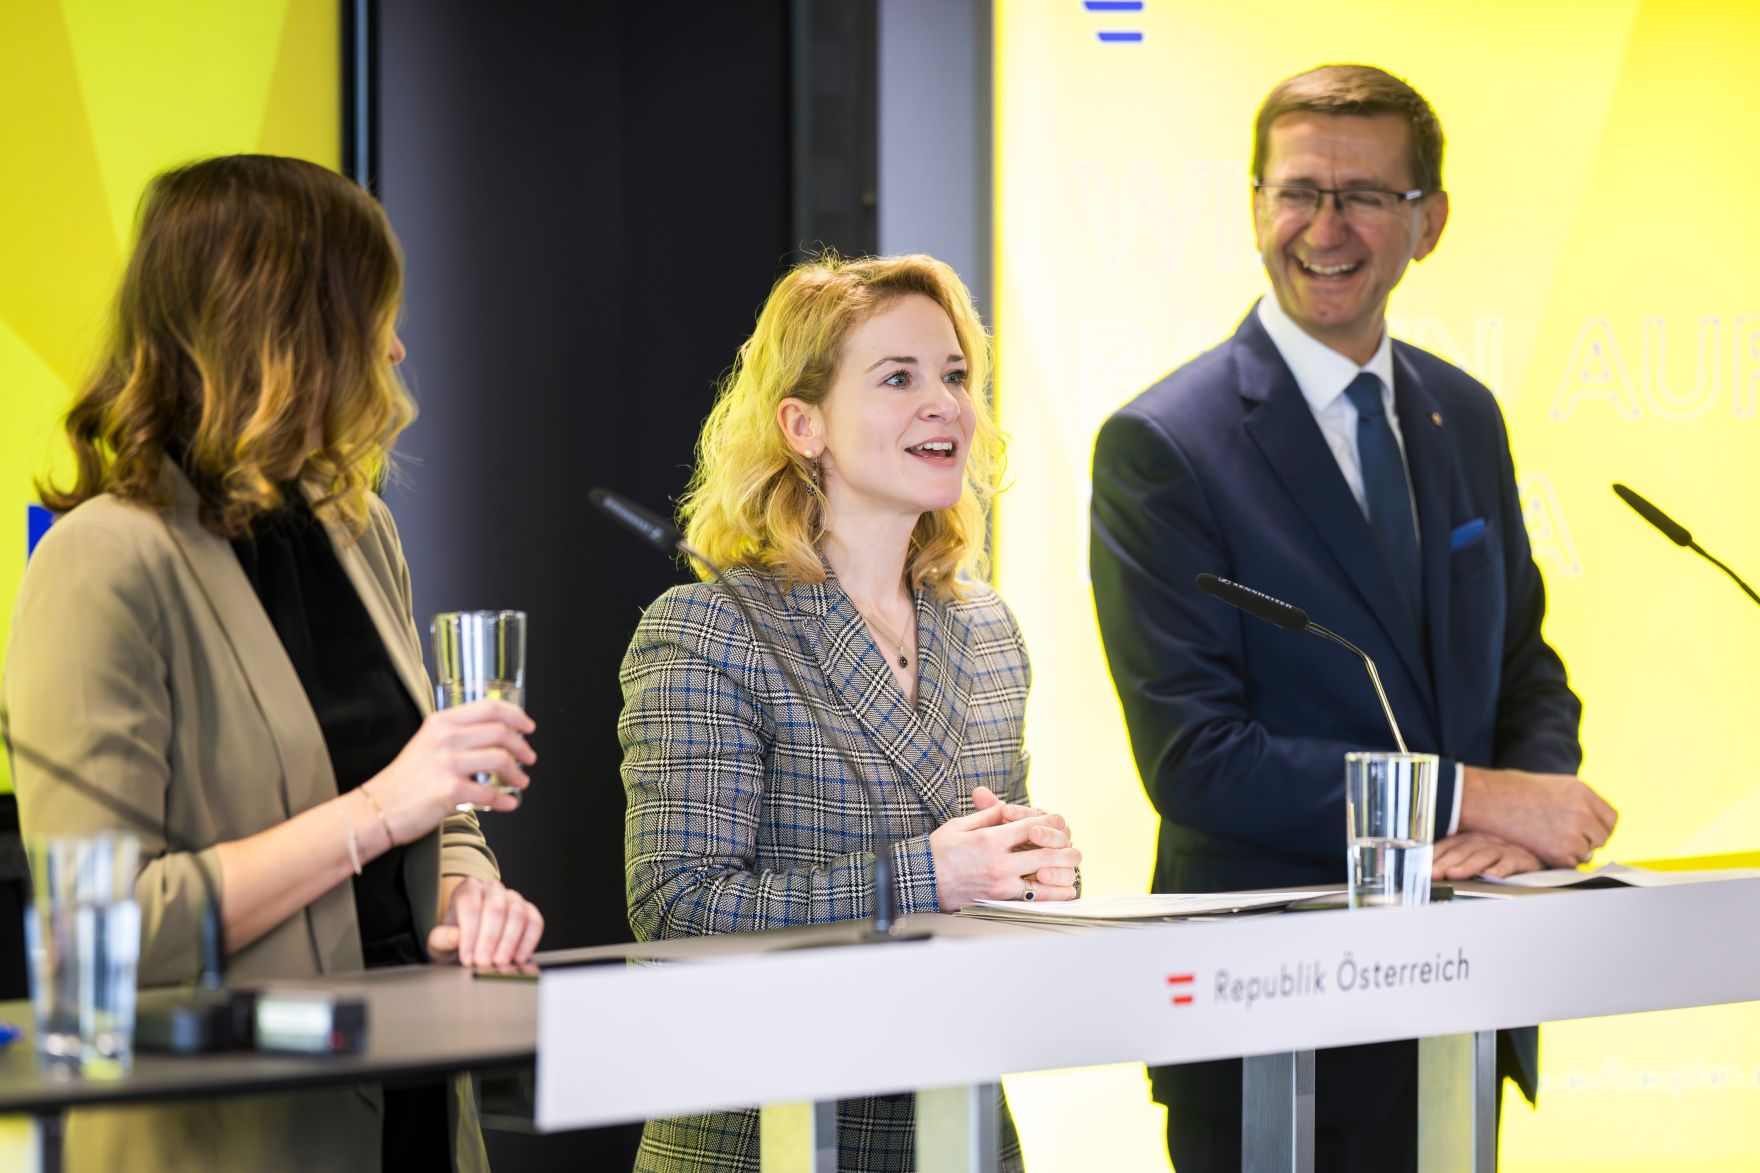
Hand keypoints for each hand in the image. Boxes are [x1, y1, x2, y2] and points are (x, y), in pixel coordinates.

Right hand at [364, 699, 536, 844]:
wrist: (378, 809)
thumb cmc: (404, 780)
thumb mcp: (427, 743)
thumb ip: (456, 735)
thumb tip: (493, 735)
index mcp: (441, 723)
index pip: (489, 708)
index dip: (516, 715)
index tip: (527, 726)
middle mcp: (445, 739)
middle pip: (500, 732)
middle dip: (522, 747)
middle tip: (528, 757)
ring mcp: (448, 764)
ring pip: (500, 760)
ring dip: (517, 773)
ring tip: (521, 781)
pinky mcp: (450, 791)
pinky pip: (490, 793)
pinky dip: (505, 800)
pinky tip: (509, 803)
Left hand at [428, 877, 544, 967]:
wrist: (472, 941)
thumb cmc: (455, 939)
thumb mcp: (440, 941)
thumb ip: (441, 939)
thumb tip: (454, 937)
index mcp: (468, 890)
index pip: (470, 906)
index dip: (469, 934)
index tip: (467, 958)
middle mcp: (492, 890)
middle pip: (495, 908)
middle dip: (490, 938)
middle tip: (483, 962)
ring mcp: (513, 899)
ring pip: (517, 913)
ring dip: (509, 941)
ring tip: (499, 962)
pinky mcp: (529, 912)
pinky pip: (535, 922)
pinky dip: (528, 942)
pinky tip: (518, 958)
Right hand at [929, 791, 1080, 910]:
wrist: (922, 881)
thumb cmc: (938, 851)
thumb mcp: (960, 824)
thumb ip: (988, 815)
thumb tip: (1008, 809)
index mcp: (991, 838)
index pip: (1032, 826)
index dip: (1051, 821)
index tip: (1059, 821)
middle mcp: (1000, 862)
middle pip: (1045, 853)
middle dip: (1064, 848)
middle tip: (1074, 847)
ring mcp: (1001, 883)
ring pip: (1044, 878)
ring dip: (1064, 872)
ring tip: (1074, 867)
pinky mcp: (999, 900)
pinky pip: (1034, 899)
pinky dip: (1053, 895)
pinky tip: (1064, 891)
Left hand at [1431, 831, 1541, 880]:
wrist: (1538, 858)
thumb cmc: (1502, 860)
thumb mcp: (1478, 857)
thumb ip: (1457, 861)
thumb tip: (1432, 872)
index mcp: (1473, 838)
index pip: (1450, 844)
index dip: (1435, 855)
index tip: (1423, 868)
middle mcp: (1487, 840)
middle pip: (1463, 850)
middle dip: (1446, 862)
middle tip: (1434, 873)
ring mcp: (1505, 848)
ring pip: (1483, 855)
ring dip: (1468, 865)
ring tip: (1455, 874)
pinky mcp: (1523, 859)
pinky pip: (1510, 863)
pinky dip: (1500, 869)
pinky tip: (1490, 877)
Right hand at [1459, 766, 1616, 868]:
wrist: (1488, 798)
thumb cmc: (1514, 791)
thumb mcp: (1555, 786)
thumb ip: (1578, 802)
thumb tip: (1591, 823)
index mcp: (1583, 791)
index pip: (1610, 819)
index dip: (1598, 827)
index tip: (1586, 831)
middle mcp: (1584, 811)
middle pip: (1601, 837)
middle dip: (1586, 840)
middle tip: (1562, 837)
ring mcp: (1574, 832)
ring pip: (1586, 852)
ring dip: (1571, 851)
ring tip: (1546, 838)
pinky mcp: (1560, 851)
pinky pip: (1570, 863)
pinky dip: (1557, 860)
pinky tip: (1540, 846)